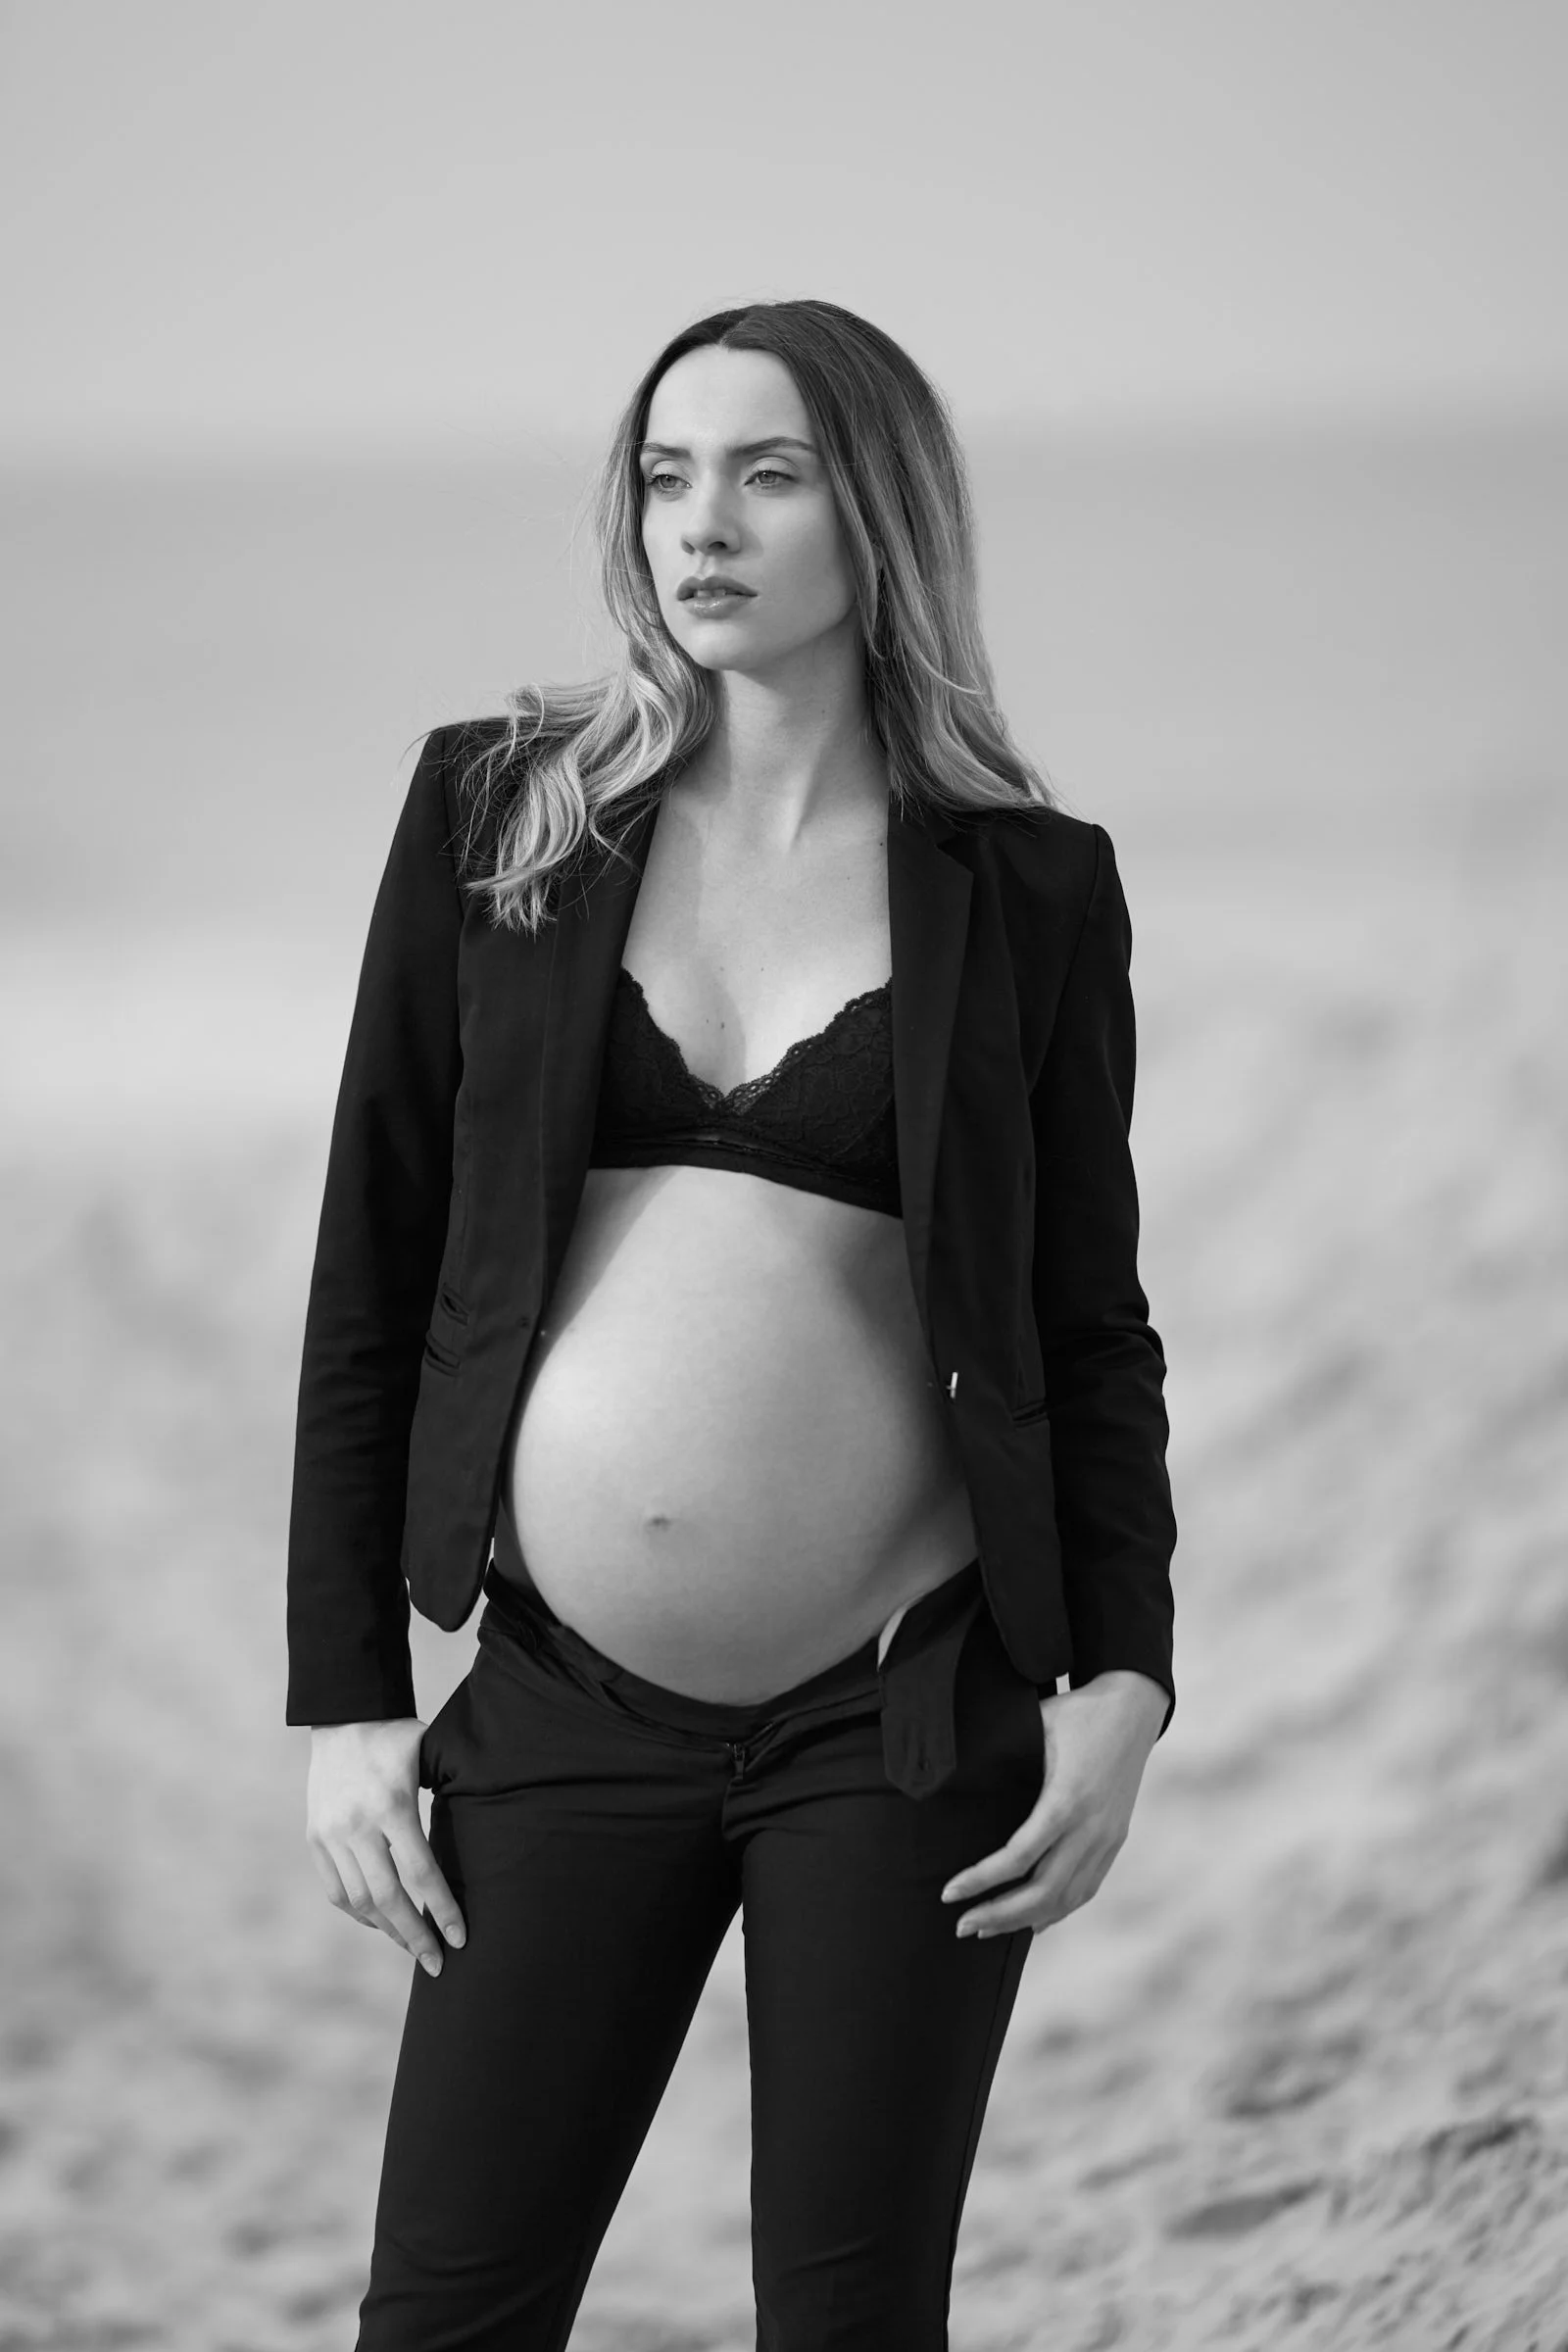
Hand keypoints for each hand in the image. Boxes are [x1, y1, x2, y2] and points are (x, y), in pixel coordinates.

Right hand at [306, 1719, 466, 1974]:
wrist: (344, 1714)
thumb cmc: (399, 1737)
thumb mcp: (431, 1756)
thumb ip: (455, 1791)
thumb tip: (496, 1828)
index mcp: (392, 1805)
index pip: (422, 1872)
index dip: (443, 1909)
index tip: (461, 1939)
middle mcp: (356, 1824)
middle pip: (387, 1898)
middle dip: (415, 1937)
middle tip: (438, 1964)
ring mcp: (330, 1833)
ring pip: (359, 1901)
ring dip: (387, 1930)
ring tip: (413, 1946)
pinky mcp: (314, 1838)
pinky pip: (336, 1890)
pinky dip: (359, 1913)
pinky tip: (380, 1922)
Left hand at [940, 1670, 1167, 1938]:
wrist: (1133, 1707)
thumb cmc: (1075, 1713)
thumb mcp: (1034, 1726)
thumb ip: (1001, 1756)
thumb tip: (949, 1773)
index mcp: (1066, 1799)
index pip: (1018, 1857)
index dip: (981, 1880)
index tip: (949, 1892)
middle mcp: (1091, 1828)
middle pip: (1043, 1892)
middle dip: (999, 1914)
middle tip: (961, 1926)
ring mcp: (1107, 1839)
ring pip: (1066, 1898)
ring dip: (1024, 1920)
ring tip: (986, 1928)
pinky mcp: (1115, 1841)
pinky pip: (1086, 1889)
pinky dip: (1057, 1911)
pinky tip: (1033, 1924)